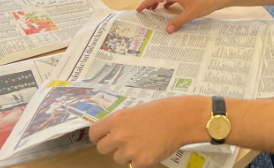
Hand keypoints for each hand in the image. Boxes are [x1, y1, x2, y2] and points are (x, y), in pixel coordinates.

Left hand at [90, 96, 208, 167]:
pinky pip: (132, 165)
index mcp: (116, 120)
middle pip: (102, 148)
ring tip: (142, 143)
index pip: (93, 133)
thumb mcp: (134, 110)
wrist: (180, 119)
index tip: (104, 136)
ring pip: (118, 158)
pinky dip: (140, 160)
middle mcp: (119, 136)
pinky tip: (150, 149)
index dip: (99, 136)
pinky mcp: (141, 162)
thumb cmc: (160, 111)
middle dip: (111, 146)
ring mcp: (129, 150)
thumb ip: (120, 122)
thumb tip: (111, 132)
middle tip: (124, 141)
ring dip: (126, 154)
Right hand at [137, 0, 232, 32]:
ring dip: (158, 1)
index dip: (146, 2)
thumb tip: (167, 30)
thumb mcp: (190, 14)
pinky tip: (168, 9)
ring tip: (153, 10)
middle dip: (150, 1)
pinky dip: (167, 2)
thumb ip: (178, 22)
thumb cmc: (205, 3)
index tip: (139, 9)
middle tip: (143, 10)